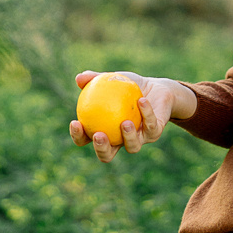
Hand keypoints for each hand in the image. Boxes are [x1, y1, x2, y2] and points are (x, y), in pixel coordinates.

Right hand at [69, 70, 195, 161]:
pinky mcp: (154, 133)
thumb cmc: (129, 87)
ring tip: (124, 123)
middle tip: (98, 135)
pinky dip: (146, 113)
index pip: (86, 139)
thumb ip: (95, 78)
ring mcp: (138, 139)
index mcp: (105, 131)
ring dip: (128, 137)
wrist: (156, 88)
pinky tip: (141, 101)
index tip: (75, 122)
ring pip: (132, 147)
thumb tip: (79, 78)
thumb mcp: (112, 80)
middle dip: (101, 149)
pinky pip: (150, 125)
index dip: (78, 136)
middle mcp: (120, 140)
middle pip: (107, 155)